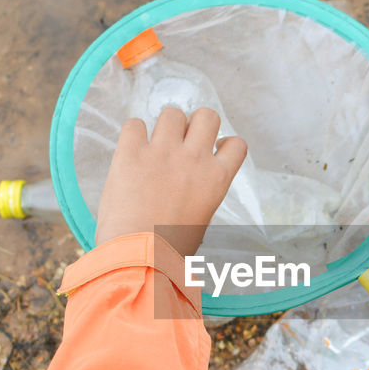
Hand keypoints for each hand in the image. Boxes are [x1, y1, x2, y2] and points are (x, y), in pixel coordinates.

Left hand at [95, 107, 246, 255]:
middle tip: (181, 142)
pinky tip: (132, 150)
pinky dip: (133, 133)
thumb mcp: (200, 222)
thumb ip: (200, 197)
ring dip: (165, 126)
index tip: (212, 151)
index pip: (237, 144)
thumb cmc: (170, 251)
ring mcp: (162, 152)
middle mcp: (194, 159)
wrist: (139, 256)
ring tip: (154, 144)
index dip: (224, 143)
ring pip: (172, 113)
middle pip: (207, 115)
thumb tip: (189, 193)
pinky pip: (134, 123)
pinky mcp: (131, 152)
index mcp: (216, 180)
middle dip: (195, 124)